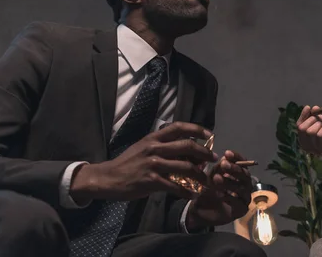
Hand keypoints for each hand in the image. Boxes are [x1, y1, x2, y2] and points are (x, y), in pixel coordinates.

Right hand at [70, 122, 217, 202]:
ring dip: (199, 174)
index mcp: (154, 138)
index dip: (197, 129)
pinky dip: (186, 190)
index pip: (179, 127)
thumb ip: (162, 145)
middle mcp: (155, 148)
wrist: (108, 178)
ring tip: (206, 180)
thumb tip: (185, 148)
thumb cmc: (129, 162)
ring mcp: (153, 164)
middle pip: (187, 145)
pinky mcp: (151, 180)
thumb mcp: (144, 147)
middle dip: (204, 152)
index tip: (210, 134)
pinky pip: (175, 186)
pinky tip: (191, 194)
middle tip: (213, 159)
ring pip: (185, 166)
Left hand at [186, 150, 252, 229]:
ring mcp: (244, 198)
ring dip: (229, 182)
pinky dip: (229, 197)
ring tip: (216, 178)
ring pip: (242, 188)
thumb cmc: (209, 190)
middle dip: (234, 168)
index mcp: (240, 175)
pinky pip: (238, 203)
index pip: (243, 163)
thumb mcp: (211, 176)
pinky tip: (219, 194)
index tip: (227, 153)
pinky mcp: (241, 210)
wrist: (202, 210)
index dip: (237, 157)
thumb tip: (225, 158)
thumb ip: (219, 168)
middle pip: (245, 175)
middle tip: (223, 164)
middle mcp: (245, 185)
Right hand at [296, 105, 321, 165]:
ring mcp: (314, 149)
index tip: (308, 107)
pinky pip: (320, 135)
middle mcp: (306, 146)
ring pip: (310, 132)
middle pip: (302, 129)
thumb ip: (316, 116)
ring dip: (320, 123)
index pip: (299, 126)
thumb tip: (313, 108)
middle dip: (312, 119)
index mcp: (304, 139)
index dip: (303, 116)